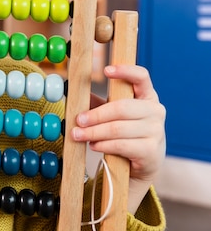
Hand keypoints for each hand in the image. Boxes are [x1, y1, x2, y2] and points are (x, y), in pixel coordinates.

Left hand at [72, 65, 165, 211]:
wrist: (146, 160)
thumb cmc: (127, 131)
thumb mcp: (115, 114)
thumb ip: (99, 103)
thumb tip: (73, 92)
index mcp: (147, 95)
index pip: (141, 77)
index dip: (125, 71)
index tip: (105, 70)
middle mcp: (155, 111)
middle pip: (122, 108)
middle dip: (95, 115)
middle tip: (78, 120)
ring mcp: (156, 131)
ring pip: (118, 129)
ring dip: (93, 132)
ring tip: (78, 134)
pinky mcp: (151, 150)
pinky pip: (121, 145)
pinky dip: (103, 145)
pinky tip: (93, 145)